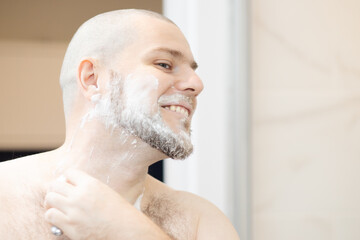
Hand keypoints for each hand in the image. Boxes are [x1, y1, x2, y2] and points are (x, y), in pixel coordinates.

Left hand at [44, 169, 169, 239]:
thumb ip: (87, 187)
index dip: (67, 179)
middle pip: (55, 185)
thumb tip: (69, 186)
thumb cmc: (117, 210)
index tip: (68, 185)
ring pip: (50, 198)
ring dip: (51, 202)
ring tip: (57, 206)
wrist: (124, 228)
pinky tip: (59, 217)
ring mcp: (73, 210)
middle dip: (55, 189)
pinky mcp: (70, 225)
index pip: (69, 173)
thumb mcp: (104, 191)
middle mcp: (80, 195)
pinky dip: (52, 215)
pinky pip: (50, 215)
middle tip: (58, 195)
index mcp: (90, 184)